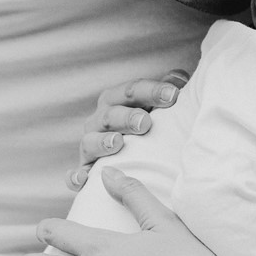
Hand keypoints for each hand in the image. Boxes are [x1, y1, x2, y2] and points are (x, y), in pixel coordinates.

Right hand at [68, 70, 188, 189]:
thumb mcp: (156, 108)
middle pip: (110, 114)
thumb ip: (166, 92)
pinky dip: (77, 176)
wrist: (126, 159)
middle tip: (145, 123)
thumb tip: (179, 77)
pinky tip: (83, 179)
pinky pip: (76, 174)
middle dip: (127, 117)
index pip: (132, 91)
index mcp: (116, 100)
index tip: (173, 95)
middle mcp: (100, 120)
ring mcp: (90, 146)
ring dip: (102, 142)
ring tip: (117, 143)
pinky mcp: (85, 171)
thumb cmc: (145, 128)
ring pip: (90, 141)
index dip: (151, 91)